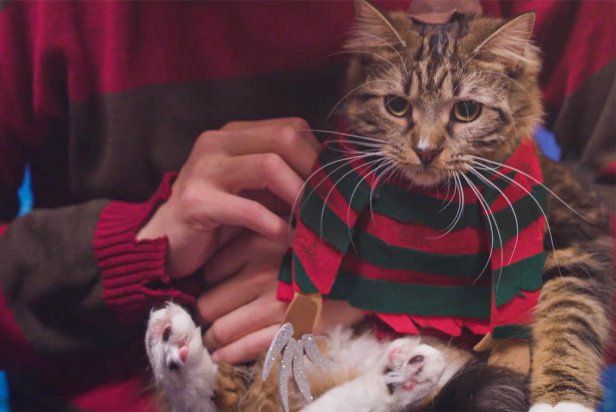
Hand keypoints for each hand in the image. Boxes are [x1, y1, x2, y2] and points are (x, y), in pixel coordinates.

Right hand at [137, 118, 319, 277]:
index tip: (332, 187)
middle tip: (330, 204)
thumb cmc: (218, 218)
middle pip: (284, 139)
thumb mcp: (253, 190)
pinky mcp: (197, 201)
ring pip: (270, 166)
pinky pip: (250, 210)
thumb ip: (283, 180)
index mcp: (234, 134)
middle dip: (314, 172)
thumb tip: (332, 185)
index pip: (291, 128)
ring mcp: (204, 168)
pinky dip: (277, 227)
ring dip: (300, 196)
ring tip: (314, 221)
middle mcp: (217, 142)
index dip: (318, 156)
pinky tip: (290, 241)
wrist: (165, 242)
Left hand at [198, 232, 365, 364]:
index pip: (209, 273)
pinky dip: (230, 354)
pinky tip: (223, 356)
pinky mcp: (291, 328)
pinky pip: (247, 347)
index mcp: (254, 246)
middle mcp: (258, 274)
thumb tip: (219, 263)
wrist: (367, 265)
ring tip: (216, 342)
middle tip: (211, 320)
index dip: (209, 285)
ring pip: (222, 330)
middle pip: (209, 304)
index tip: (216, 291)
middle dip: (207, 316)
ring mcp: (273, 304)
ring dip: (215, 339)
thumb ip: (253, 238)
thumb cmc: (322, 246)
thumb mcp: (284, 230)